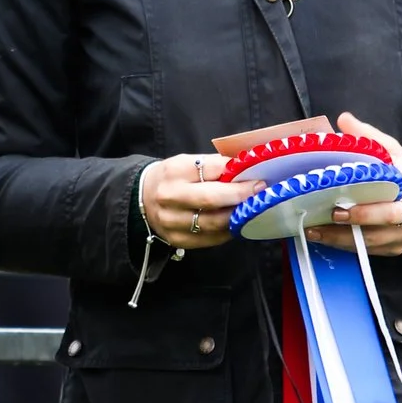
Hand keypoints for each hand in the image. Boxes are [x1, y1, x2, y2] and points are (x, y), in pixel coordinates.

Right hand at [140, 152, 259, 250]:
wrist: (142, 198)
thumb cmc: (173, 178)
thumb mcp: (188, 163)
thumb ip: (216, 166)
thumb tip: (249, 170)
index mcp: (175, 171)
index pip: (211, 169)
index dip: (238, 173)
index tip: (258, 178)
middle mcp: (169, 196)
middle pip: (211, 199)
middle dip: (240, 196)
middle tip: (259, 193)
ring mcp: (171, 221)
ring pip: (213, 223)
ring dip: (237, 216)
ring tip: (250, 209)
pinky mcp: (177, 239)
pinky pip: (210, 239)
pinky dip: (227, 231)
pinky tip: (235, 223)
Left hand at [305, 113, 401, 254]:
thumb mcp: (394, 151)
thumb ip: (369, 137)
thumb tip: (343, 119)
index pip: (392, 194)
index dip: (367, 204)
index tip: (340, 201)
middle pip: (385, 220)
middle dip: (355, 220)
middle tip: (328, 216)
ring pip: (373, 241)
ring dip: (341, 238)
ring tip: (313, 231)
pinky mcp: (397, 248)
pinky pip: (369, 250)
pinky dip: (346, 245)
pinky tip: (324, 239)